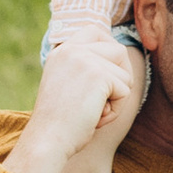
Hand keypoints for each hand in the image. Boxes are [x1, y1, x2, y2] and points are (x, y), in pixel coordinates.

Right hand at [6, 34, 143, 172]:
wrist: (47, 141)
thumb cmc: (58, 123)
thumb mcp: (65, 85)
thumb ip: (83, 69)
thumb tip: (118, 57)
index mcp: (62, 51)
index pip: (96, 31)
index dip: (110, 51)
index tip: (109, 75)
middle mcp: (72, 50)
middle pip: (118, 51)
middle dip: (121, 77)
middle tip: (107, 101)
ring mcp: (85, 60)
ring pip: (125, 74)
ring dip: (118, 98)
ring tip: (96, 113)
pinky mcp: (99, 75)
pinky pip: (125, 91)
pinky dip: (117, 110)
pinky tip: (97, 119)